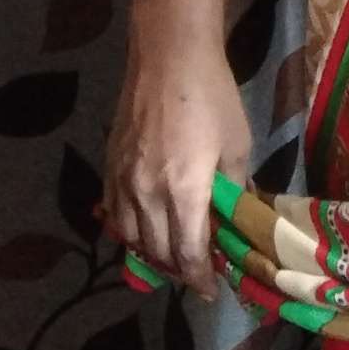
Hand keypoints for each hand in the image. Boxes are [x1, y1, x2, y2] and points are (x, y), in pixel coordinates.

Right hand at [103, 14, 251, 300]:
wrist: (168, 58)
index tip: (212, 291)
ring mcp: (123, 181)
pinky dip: (130, 231)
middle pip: (157, 252)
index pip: (188, 253)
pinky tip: (145, 231)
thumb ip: (235, 187)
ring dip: (152, 255)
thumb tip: (238, 217)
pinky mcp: (110, 167)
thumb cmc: (213, 98)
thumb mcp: (238, 145)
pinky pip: (115, 214)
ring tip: (173, 259)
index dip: (200, 278)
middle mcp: (146, 194)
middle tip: (197, 275)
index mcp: (183, 191)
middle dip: (179, 271)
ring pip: (131, 237)